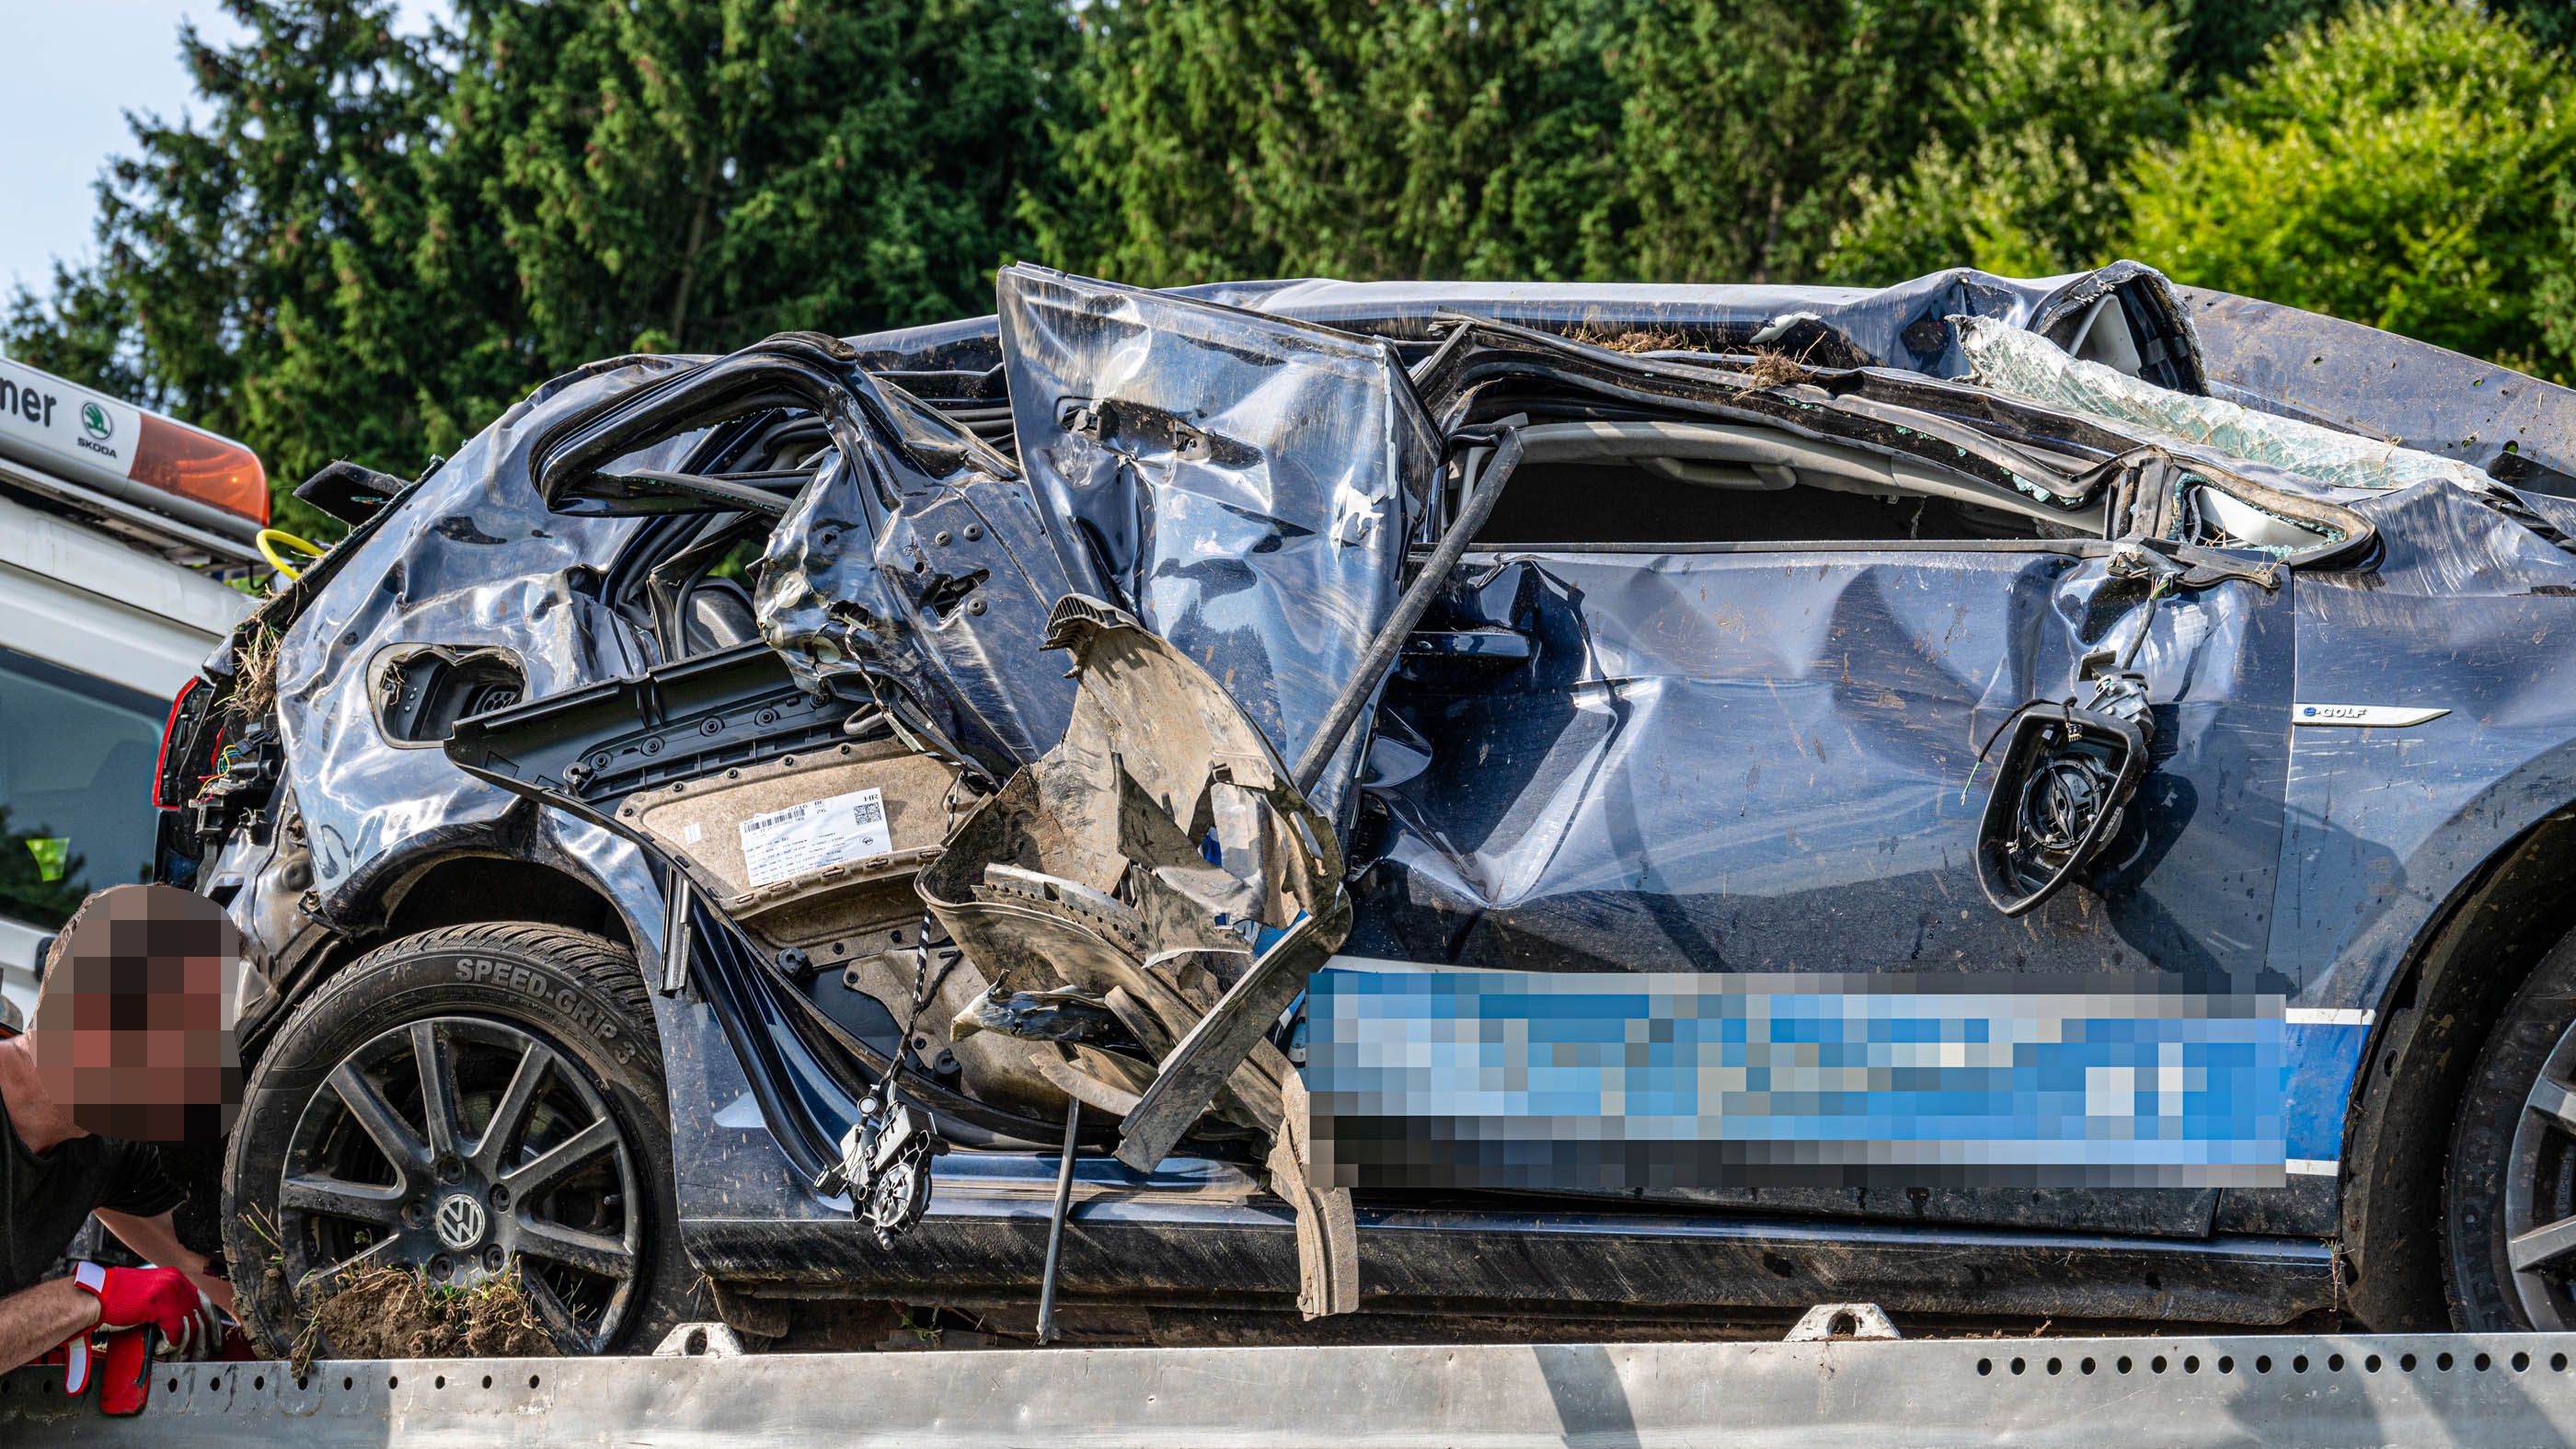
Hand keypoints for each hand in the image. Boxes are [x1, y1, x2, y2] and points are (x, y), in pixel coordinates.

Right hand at [71, 1264, 218, 1357]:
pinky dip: (168, 1347)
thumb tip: (185, 1327)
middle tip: (203, 1356)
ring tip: (179, 1360)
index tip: (215, 1340)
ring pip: (191, 1328)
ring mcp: (169, 1292)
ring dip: (185, 1349)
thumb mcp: (149, 1299)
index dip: (212, 1324)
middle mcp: (176, 1282)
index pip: (205, 1302)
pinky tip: (158, 1349)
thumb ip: (168, 1306)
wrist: (90, 1298)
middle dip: (205, 1340)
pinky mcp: (159, 1306)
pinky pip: (174, 1334)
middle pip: (202, 1316)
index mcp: (176, 1278)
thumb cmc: (114, 1302)